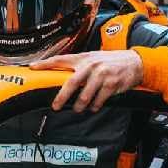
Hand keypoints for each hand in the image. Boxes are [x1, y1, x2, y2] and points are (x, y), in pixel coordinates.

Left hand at [29, 50, 143, 112]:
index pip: (60, 59)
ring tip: (77, 109)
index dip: (45, 63)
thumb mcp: (93, 58)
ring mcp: (102, 75)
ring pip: (86, 95)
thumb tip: (61, 77)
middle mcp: (91, 65)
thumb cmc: (110, 61)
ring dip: (80, 105)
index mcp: (83, 58)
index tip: (32, 67)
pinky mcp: (112, 84)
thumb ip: (79, 66)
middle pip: (72, 82)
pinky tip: (93, 107)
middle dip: (62, 97)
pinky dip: (95, 106)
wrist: (134, 62)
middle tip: (56, 106)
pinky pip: (99, 100)